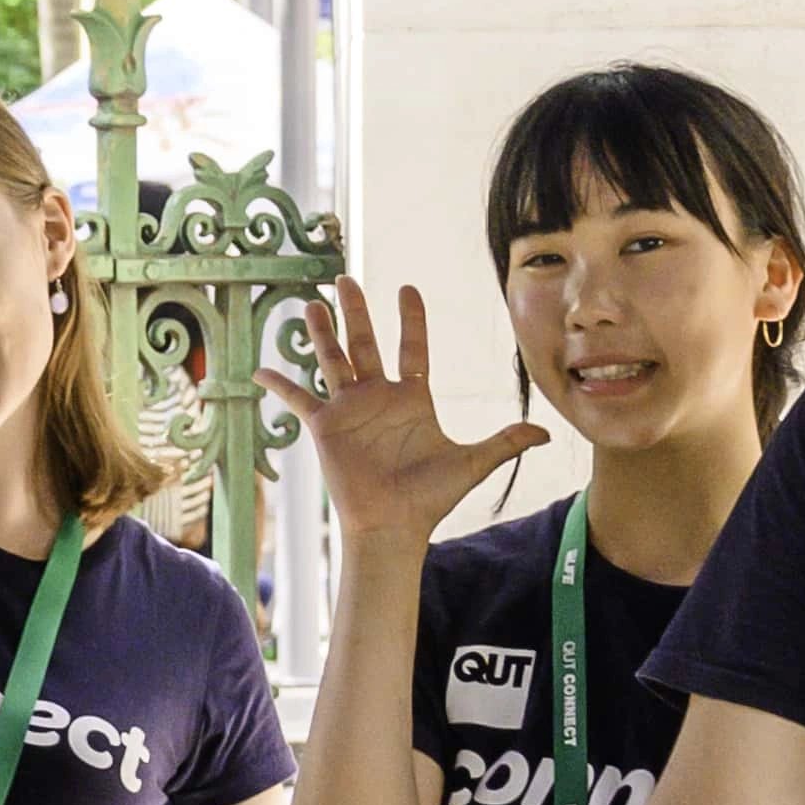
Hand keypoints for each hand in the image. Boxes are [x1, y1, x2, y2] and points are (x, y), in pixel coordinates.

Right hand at [289, 277, 539, 558]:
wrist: (393, 525)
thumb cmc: (430, 498)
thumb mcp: (472, 463)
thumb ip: (504, 442)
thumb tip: (547, 433)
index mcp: (411, 398)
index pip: (412, 348)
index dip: (411, 318)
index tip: (408, 288)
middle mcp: (377, 397)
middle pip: (363, 343)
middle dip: (355, 310)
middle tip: (345, 279)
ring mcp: (349, 410)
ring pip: (331, 360)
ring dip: (320, 333)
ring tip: (310, 303)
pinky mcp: (325, 428)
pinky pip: (298, 400)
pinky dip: (278, 386)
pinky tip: (258, 371)